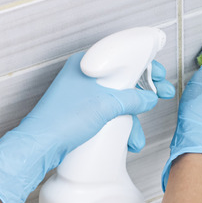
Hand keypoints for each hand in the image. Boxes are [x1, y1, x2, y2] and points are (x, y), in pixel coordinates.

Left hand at [0, 52, 174, 202]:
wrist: (39, 146)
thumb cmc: (63, 120)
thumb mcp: (106, 106)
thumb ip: (132, 99)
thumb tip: (149, 98)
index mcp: (86, 64)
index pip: (121, 57)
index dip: (144, 64)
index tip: (158, 73)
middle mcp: (83, 76)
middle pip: (121, 78)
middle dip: (143, 92)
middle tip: (162, 94)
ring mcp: (81, 95)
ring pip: (115, 99)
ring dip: (131, 116)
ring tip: (139, 134)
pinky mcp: (80, 112)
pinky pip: (106, 112)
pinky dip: (119, 124)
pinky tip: (127, 140)